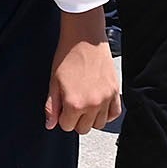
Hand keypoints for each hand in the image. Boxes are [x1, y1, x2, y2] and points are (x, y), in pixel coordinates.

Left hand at [45, 8, 119, 132]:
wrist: (85, 38)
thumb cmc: (67, 56)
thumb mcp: (53, 82)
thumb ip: (52, 106)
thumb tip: (50, 125)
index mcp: (74, 103)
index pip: (67, 127)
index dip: (62, 117)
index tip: (62, 107)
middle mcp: (93, 104)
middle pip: (83, 129)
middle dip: (76, 120)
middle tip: (73, 104)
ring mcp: (106, 99)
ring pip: (99, 124)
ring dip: (91, 118)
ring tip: (85, 103)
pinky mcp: (116, 91)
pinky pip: (115, 114)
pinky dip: (107, 113)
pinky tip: (99, 105)